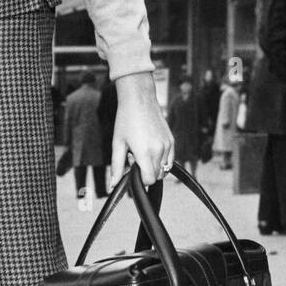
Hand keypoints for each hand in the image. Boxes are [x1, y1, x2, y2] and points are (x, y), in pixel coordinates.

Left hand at [109, 72, 173, 187]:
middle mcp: (159, 150)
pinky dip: (162, 160)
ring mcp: (167, 145)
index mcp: (145, 153)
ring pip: (164, 169)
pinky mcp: (172, 141)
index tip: (133, 170)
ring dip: (154, 166)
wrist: (139, 100)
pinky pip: (169, 160)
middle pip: (156, 176)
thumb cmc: (126, 121)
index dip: (140, 180)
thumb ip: (117, 167)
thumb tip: (113, 185)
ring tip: (143, 151)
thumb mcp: (118, 144)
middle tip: (135, 157)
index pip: (149, 180)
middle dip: (146, 172)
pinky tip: (151, 149)